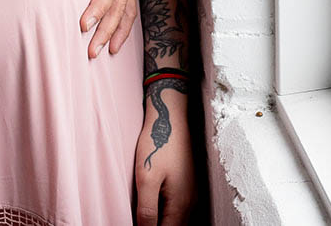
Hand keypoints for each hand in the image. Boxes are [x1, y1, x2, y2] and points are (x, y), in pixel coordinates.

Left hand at [134, 89, 194, 225]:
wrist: (173, 116)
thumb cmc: (159, 143)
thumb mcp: (146, 178)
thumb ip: (147, 209)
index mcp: (181, 205)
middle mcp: (190, 201)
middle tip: (140, 222)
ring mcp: (191, 192)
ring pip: (177, 218)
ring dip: (163, 221)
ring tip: (145, 218)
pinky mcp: (188, 182)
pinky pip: (179, 207)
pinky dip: (167, 213)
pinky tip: (155, 206)